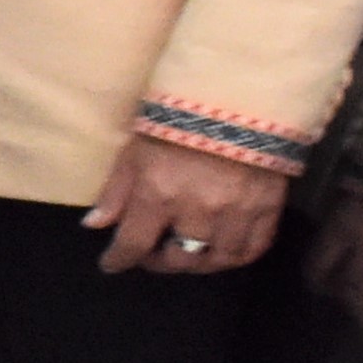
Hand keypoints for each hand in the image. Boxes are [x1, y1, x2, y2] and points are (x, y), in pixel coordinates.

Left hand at [92, 130, 294, 273]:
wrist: (236, 98)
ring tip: (188, 255)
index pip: (134, 243)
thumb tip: (94, 225)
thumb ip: (116, 191)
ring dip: (198, 264)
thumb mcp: (135, 149)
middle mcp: (198, 210)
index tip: (112, 264)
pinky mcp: (267, 208)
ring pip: (217, 260)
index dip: (119, 260)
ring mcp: (236, 212)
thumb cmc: (176, 120)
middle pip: (178, 258)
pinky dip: (236, 257)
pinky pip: (254, 248)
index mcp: (158, 194)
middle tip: (154, 254)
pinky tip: (223, 252)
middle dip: (160, 262)